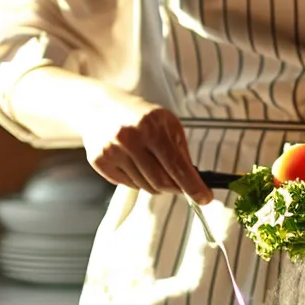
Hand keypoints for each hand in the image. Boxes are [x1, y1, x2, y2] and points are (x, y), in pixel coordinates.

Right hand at [80, 97, 211, 203]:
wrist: (99, 105)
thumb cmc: (140, 115)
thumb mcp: (167, 123)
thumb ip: (181, 152)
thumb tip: (193, 181)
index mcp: (152, 128)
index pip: (177, 166)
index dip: (193, 186)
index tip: (205, 199)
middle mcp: (130, 140)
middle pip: (161, 182)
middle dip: (175, 187)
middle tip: (179, 184)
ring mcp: (112, 151)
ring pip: (144, 186)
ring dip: (155, 183)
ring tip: (151, 164)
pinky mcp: (99, 161)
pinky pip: (128, 185)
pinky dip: (137, 180)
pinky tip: (133, 163)